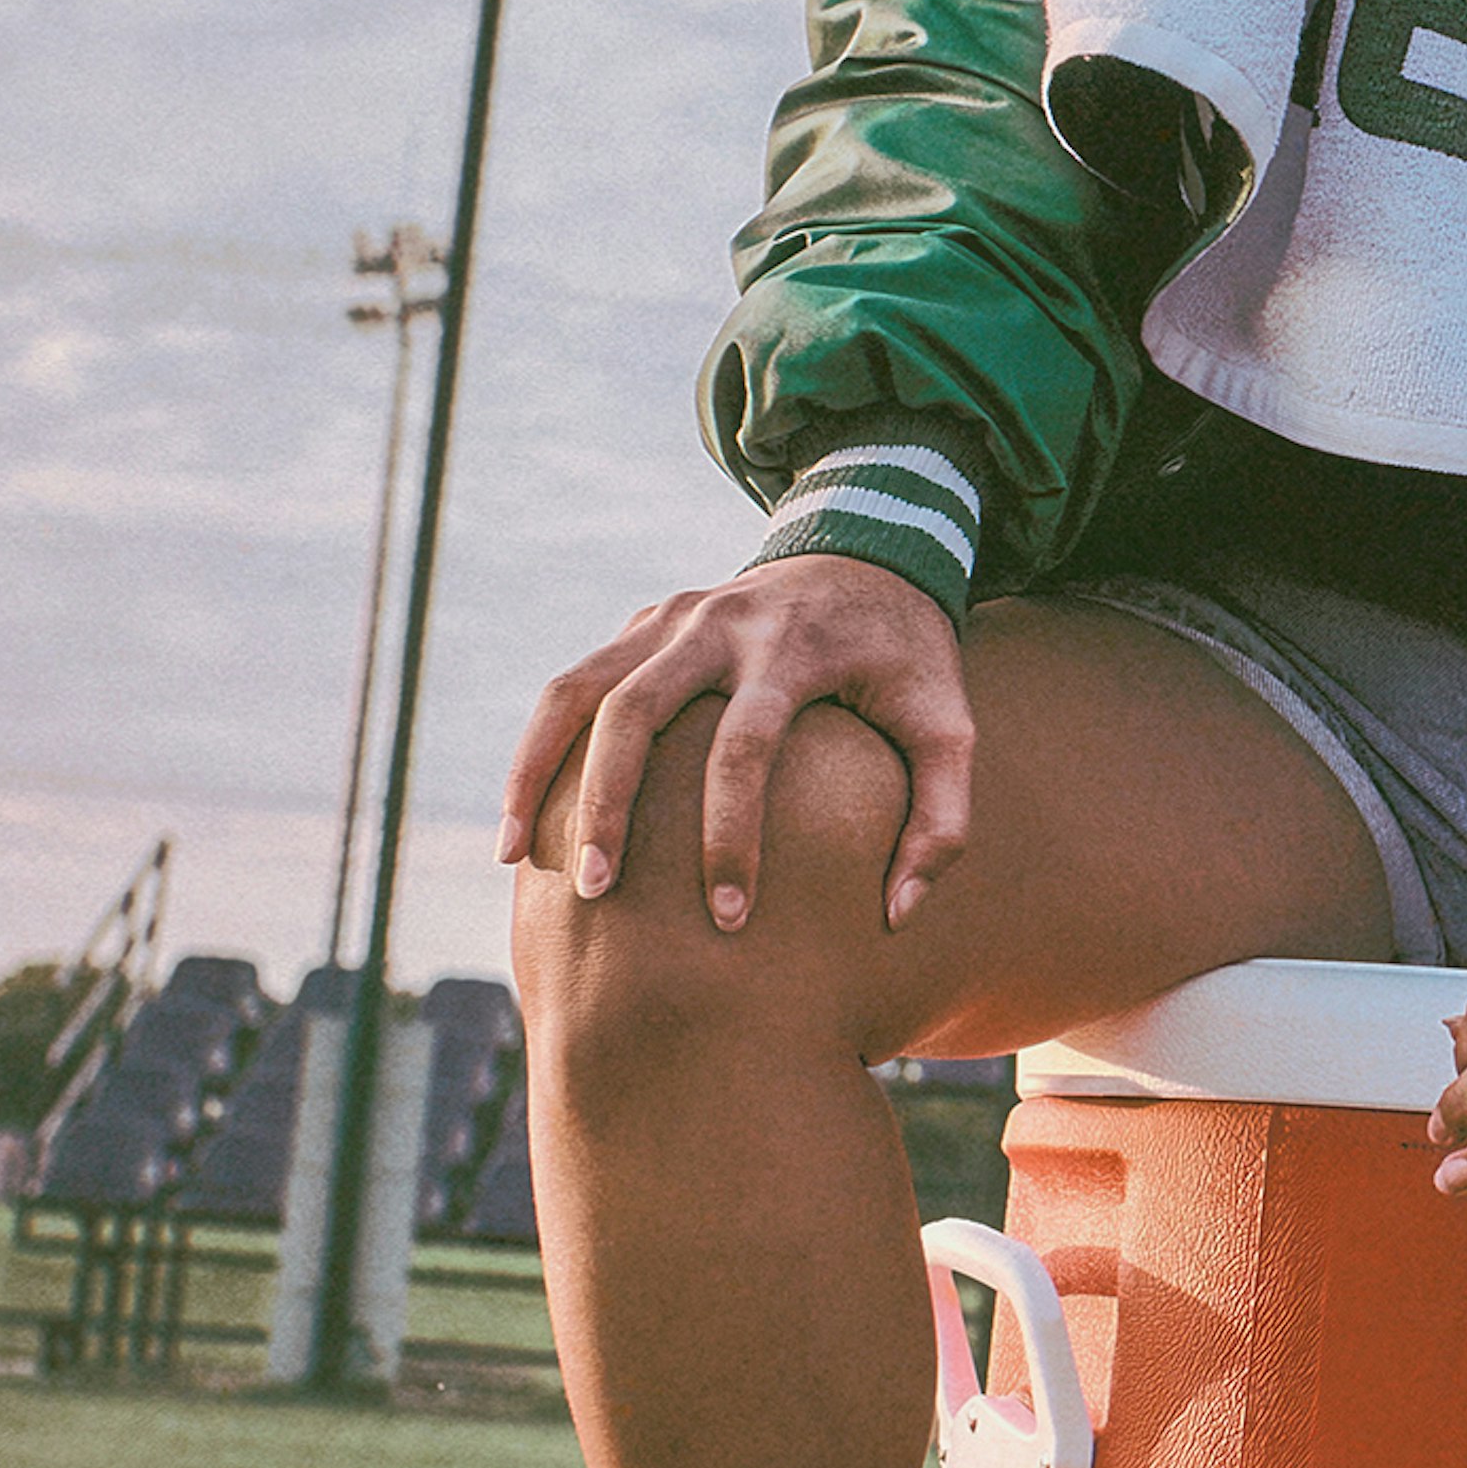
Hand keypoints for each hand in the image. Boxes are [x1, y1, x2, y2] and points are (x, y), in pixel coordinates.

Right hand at [497, 558, 973, 936]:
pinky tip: (524, 820)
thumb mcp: (950, 724)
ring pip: (580, 689)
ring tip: (516, 859)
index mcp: (794, 649)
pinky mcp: (645, 621)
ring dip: (539, 771)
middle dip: (610, 805)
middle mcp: (720, 623)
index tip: (730, 918)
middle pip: (637, 711)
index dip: (731, 837)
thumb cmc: (908, 658)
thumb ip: (942, 820)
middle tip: (600, 894)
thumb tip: (895, 915)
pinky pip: (574, 683)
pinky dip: (537, 746)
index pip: (745, 748)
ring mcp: (672, 615)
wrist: (869, 549)